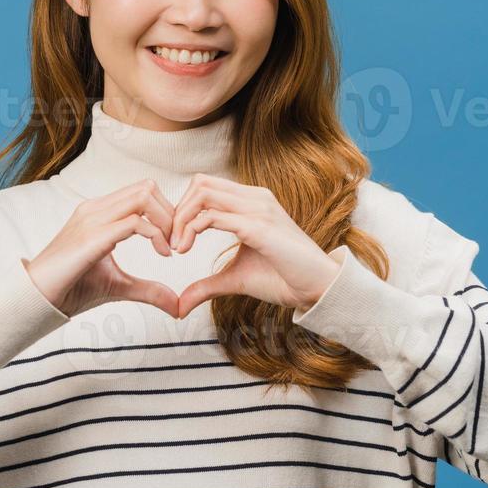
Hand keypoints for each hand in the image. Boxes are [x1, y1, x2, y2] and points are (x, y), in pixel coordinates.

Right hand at [23, 179, 180, 318]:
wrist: (37, 299)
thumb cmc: (72, 288)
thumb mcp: (119, 286)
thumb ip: (148, 290)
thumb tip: (177, 307)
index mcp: (100, 212)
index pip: (143, 191)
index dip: (167, 212)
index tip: (175, 241)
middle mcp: (96, 208)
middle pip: (147, 187)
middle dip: (171, 213)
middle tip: (177, 243)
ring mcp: (92, 219)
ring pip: (143, 196)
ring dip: (166, 220)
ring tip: (170, 247)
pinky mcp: (92, 237)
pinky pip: (134, 222)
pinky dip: (156, 235)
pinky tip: (162, 254)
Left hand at [169, 174, 343, 318]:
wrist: (317, 288)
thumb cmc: (283, 278)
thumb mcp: (235, 279)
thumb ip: (207, 285)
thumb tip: (180, 303)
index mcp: (252, 202)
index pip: (205, 186)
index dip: (183, 208)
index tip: (174, 238)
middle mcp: (255, 198)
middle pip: (200, 183)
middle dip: (177, 210)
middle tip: (169, 240)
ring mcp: (258, 209)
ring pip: (203, 194)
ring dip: (181, 218)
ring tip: (176, 246)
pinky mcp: (258, 227)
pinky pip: (213, 216)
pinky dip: (191, 230)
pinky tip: (185, 250)